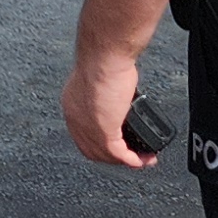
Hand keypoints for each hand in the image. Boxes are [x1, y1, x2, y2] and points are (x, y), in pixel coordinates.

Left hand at [61, 49, 152, 168]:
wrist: (105, 57)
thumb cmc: (103, 59)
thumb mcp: (102, 79)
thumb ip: (107, 91)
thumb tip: (120, 94)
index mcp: (73, 104)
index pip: (83, 133)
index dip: (100, 142)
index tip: (118, 142)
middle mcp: (76, 118)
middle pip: (93, 149)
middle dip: (114, 156)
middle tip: (133, 154)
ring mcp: (88, 127)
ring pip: (106, 155)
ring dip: (126, 160)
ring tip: (143, 158)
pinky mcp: (104, 132)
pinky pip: (119, 155)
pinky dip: (133, 160)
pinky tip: (144, 158)